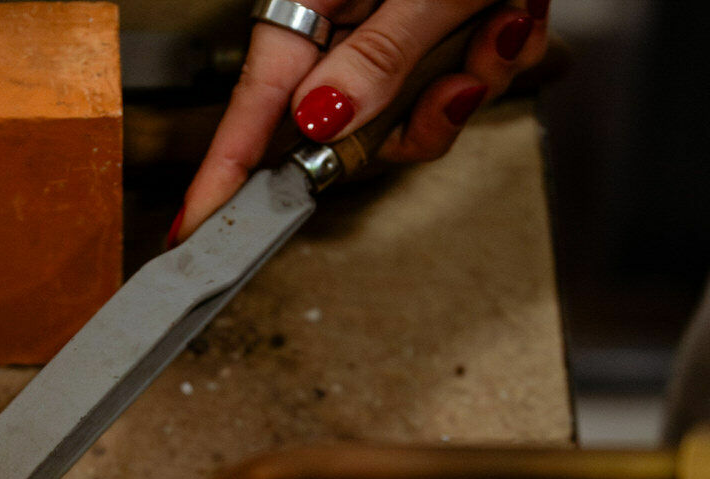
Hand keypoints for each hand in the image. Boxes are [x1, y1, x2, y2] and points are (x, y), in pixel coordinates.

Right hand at [172, 0, 550, 244]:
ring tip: (501, 20)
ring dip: (472, 81)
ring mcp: (390, 37)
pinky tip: (510, 13)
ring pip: (413, 118)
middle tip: (459, 81)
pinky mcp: (434, 40)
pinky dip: (495, 60)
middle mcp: (346, 24)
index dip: (226, 172)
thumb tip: (320, 121)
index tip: (198, 227)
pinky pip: (456, 89)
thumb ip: (378, 54)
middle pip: (349, 132)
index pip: (255, 104)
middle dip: (419, 120)